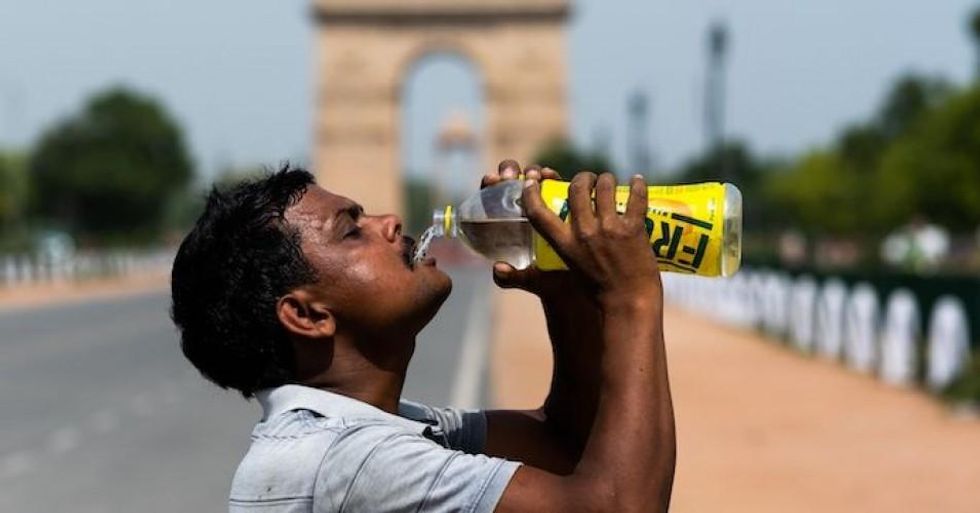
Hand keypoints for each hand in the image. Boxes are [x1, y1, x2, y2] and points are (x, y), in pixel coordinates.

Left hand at [481, 160, 581, 298]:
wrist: (578, 282)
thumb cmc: (548, 281)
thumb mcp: (529, 280)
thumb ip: (510, 278)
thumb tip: (498, 268)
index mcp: (505, 224)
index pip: (490, 198)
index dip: (489, 186)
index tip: (492, 181)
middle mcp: (520, 209)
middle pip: (509, 182)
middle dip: (509, 171)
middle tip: (512, 177)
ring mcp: (541, 203)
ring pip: (532, 179)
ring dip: (531, 172)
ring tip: (535, 175)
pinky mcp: (560, 201)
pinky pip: (553, 184)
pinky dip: (551, 176)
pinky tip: (551, 176)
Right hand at [522, 172, 661, 307]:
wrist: (628, 304)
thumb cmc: (597, 292)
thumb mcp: (566, 271)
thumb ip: (553, 255)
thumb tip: (520, 253)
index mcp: (565, 245)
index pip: (538, 213)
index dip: (531, 193)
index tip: (532, 182)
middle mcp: (585, 233)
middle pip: (577, 188)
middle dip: (583, 178)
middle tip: (589, 180)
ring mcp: (610, 229)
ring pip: (606, 186)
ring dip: (607, 179)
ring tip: (610, 181)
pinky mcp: (633, 229)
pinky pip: (635, 197)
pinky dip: (638, 185)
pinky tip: (638, 181)